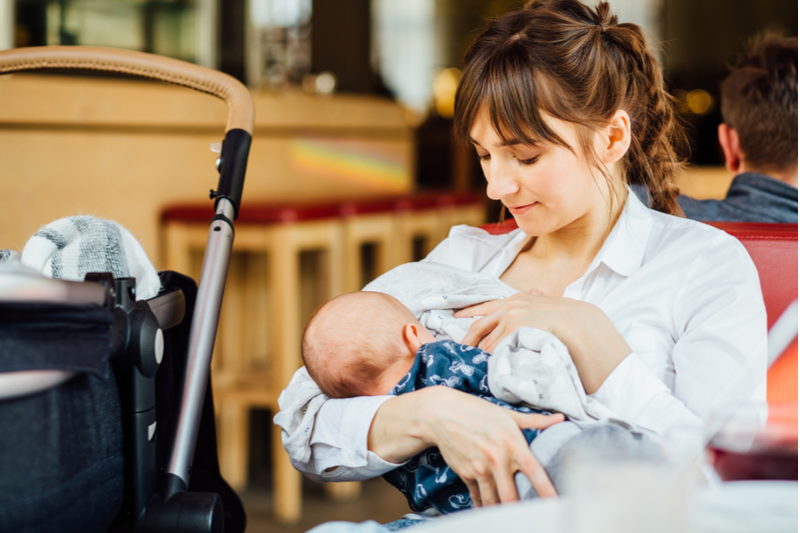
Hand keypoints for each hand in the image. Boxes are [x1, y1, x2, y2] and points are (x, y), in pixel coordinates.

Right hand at [369, 387, 563, 505]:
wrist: (442, 414)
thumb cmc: (478, 412)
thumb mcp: (507, 414)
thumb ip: (535, 420)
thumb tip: (560, 418)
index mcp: (512, 442)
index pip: (533, 470)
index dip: (545, 489)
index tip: (555, 502)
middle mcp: (497, 458)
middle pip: (512, 495)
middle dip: (521, 509)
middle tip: (532, 517)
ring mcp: (480, 468)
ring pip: (494, 500)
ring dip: (502, 511)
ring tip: (511, 519)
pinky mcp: (466, 474)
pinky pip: (478, 496)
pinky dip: (485, 505)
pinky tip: (490, 510)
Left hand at [455, 292, 631, 393]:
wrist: (582, 324)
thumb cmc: (570, 318)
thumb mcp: (551, 304)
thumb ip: (539, 300)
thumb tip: (534, 292)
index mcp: (517, 300)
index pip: (486, 306)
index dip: (470, 312)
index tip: (456, 317)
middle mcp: (510, 305)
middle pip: (479, 326)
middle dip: (468, 341)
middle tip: (460, 353)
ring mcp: (510, 317)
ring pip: (488, 342)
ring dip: (483, 356)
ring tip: (476, 368)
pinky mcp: (513, 330)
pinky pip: (497, 350)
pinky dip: (492, 361)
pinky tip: (488, 370)